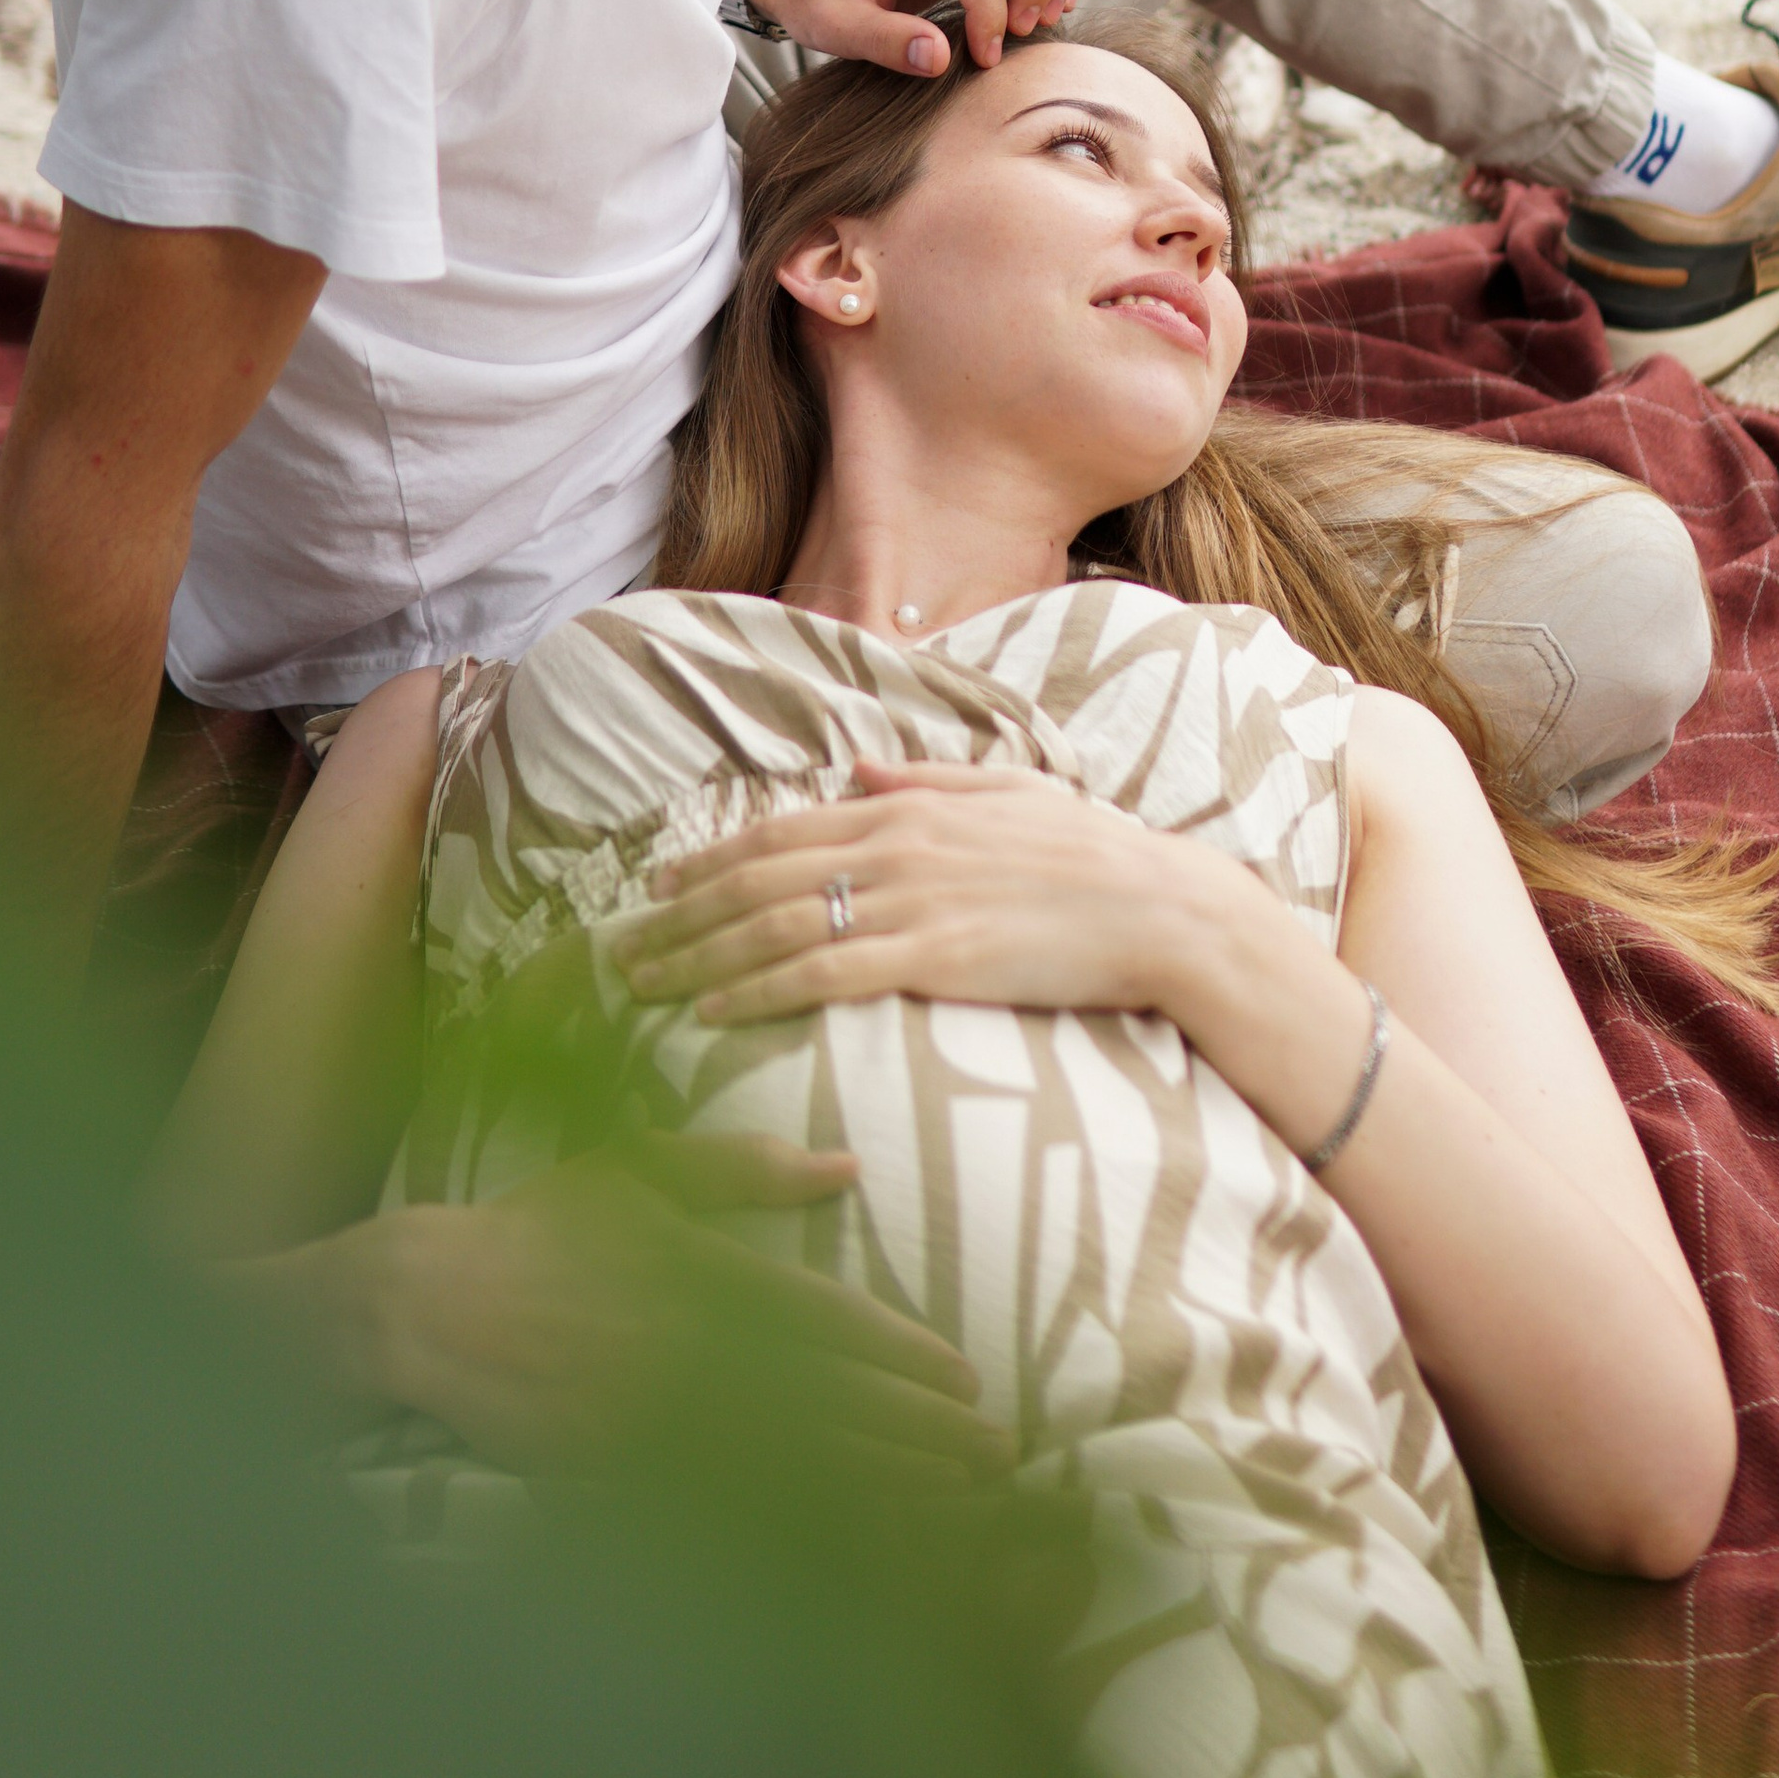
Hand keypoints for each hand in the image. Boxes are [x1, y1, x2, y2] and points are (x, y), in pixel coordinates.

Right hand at [232, 1141, 1005, 1488]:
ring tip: (953, 1492)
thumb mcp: (637, 1170)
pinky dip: (791, 1520)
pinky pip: (717, 1506)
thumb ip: (741, 1167)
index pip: (823, 1323)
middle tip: (995, 1448)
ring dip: (875, 1480)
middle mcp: (682, 1349)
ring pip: (782, 1460)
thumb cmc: (542, 1226)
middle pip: (820, 1400)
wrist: (424, 1302)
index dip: (901, 1354)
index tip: (966, 1376)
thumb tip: (845, 1165)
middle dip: (915, 1429)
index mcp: (697, 1272)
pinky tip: (851, 1535)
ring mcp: (645, 1419)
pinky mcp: (609, 1474)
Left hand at [616, 760, 1244, 1028]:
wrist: (1159, 907)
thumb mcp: (1007, 792)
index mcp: (908, 808)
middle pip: (759, 878)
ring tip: (644, 986)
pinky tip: (714, 1012)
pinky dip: (757, 990)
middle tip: (619, 948)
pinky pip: (822, 973)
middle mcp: (895, 844)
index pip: (784, 830)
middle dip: (680, 915)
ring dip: (697, 957)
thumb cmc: (1091, 857)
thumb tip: (859, 765)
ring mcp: (910, 899)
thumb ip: (926, 779)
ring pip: (774, 925)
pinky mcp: (931, 956)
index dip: (711, 859)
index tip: (659, 886)